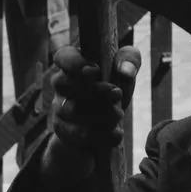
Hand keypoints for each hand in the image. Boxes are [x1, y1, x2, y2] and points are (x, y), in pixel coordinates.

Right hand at [43, 44, 141, 182]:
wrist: (106, 126)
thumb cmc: (113, 89)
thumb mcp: (125, 72)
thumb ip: (130, 60)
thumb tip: (125, 71)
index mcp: (75, 66)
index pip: (63, 55)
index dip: (75, 61)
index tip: (96, 70)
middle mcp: (62, 87)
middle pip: (63, 84)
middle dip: (94, 90)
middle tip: (116, 93)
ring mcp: (60, 110)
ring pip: (72, 112)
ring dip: (102, 114)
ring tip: (118, 114)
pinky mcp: (64, 133)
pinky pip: (79, 135)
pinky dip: (102, 135)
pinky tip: (116, 133)